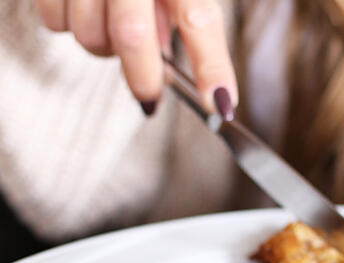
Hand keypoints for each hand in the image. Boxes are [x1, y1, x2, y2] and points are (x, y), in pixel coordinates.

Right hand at [34, 0, 236, 117]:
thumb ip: (180, 18)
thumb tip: (168, 75)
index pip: (200, 20)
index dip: (211, 67)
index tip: (219, 104)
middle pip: (132, 35)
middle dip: (142, 77)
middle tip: (150, 95)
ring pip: (89, 35)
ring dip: (104, 48)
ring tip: (112, 25)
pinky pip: (56, 22)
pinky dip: (71, 26)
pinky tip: (84, 7)